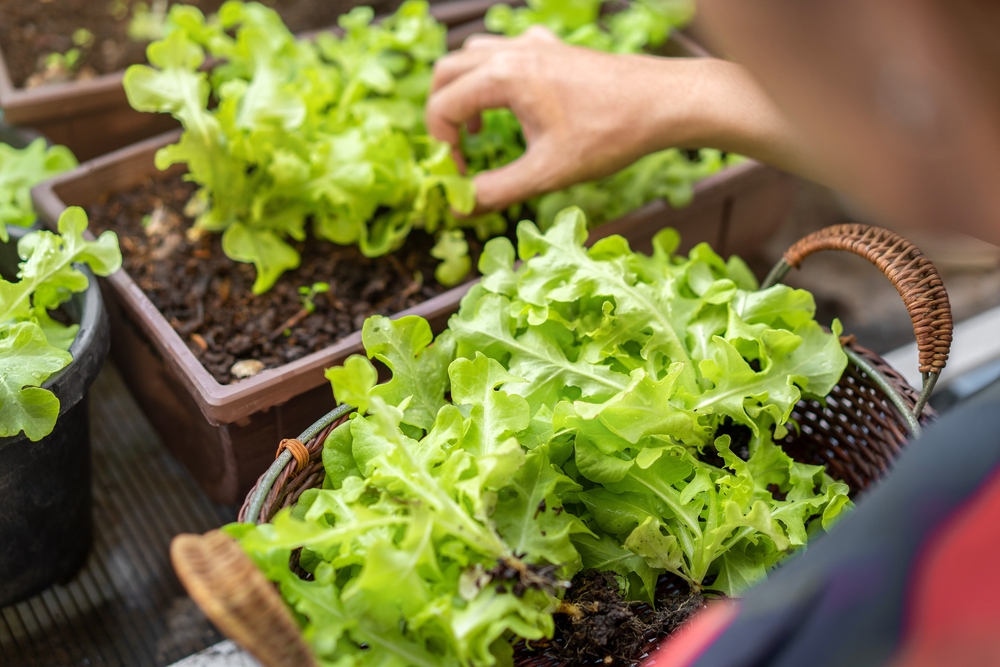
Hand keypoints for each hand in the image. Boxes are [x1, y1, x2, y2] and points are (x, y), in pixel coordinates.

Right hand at [426, 27, 803, 212]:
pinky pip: (507, 49)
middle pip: (447, 72)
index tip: (462, 177)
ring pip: (474, 55)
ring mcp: (534, 44)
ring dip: (465, 91)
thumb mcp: (548, 173)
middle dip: (443, 115)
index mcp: (504, 77)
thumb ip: (497, 191)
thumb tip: (458, 208)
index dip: (442, 147)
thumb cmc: (610, 135)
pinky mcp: (554, 48)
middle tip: (459, 152)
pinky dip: (495, 74)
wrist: (665, 102)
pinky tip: (516, 102)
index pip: (443, 106)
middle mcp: (513, 51)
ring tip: (482, 129)